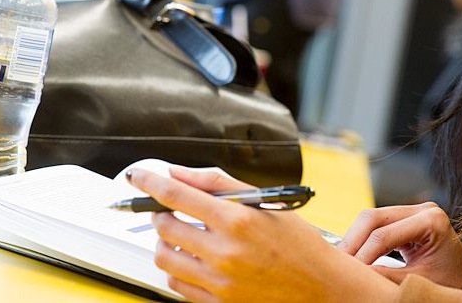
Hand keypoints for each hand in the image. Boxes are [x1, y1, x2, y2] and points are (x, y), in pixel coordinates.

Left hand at [128, 166, 399, 301]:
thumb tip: (180, 173)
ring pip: (164, 259)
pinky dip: (177, 271)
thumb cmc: (300, 244)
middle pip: (164, 228)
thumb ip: (218, 184)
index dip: (150, 182)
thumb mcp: (265, 202)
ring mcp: (220, 281)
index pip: (176, 195)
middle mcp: (225, 251)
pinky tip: (192, 262)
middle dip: (160, 215)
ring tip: (180, 238)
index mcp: (237, 219)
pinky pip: (177, 287)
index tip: (138, 176)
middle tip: (169, 211)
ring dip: (164, 244)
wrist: (322, 287)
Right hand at [338, 203, 461, 286]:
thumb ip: (386, 274)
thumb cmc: (451, 280)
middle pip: (373, 217)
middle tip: (337, 262)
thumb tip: (355, 274)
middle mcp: (422, 209)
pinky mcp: (406, 217)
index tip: (348, 271)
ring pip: (370, 218)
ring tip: (343, 259)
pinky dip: (363, 238)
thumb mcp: (418, 279)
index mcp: (432, 221)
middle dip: (352, 241)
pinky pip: (377, 223)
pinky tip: (354, 253)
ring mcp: (414, 210)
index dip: (361, 254)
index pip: (383, 235)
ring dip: (354, 238)